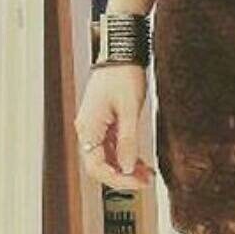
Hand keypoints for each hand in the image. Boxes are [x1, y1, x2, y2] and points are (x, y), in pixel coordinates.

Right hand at [74, 63, 155, 190]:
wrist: (122, 50)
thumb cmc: (123, 74)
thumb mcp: (129, 110)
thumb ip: (128, 141)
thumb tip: (126, 167)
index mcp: (89, 127)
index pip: (97, 167)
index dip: (117, 179)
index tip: (137, 183)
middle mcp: (88, 128)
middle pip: (101, 164)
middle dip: (123, 175)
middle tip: (145, 181)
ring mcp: (95, 124)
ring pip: (108, 155)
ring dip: (125, 166)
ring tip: (146, 173)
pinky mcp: (104, 119)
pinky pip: (112, 144)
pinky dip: (125, 153)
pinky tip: (139, 160)